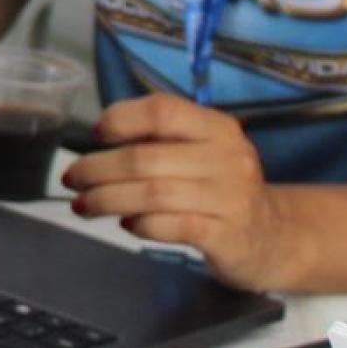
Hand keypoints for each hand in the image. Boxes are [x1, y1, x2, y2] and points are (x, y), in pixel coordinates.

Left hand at [62, 93, 302, 290]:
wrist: (273, 238)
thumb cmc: (220, 190)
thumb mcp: (201, 154)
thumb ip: (160, 142)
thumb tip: (101, 140)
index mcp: (217, 128)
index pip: (163, 109)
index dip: (122, 118)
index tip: (97, 133)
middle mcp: (228, 158)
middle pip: (146, 158)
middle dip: (98, 168)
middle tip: (72, 178)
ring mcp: (230, 199)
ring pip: (152, 194)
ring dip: (107, 198)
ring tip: (84, 204)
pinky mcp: (227, 236)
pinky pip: (171, 226)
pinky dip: (140, 224)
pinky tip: (127, 224)